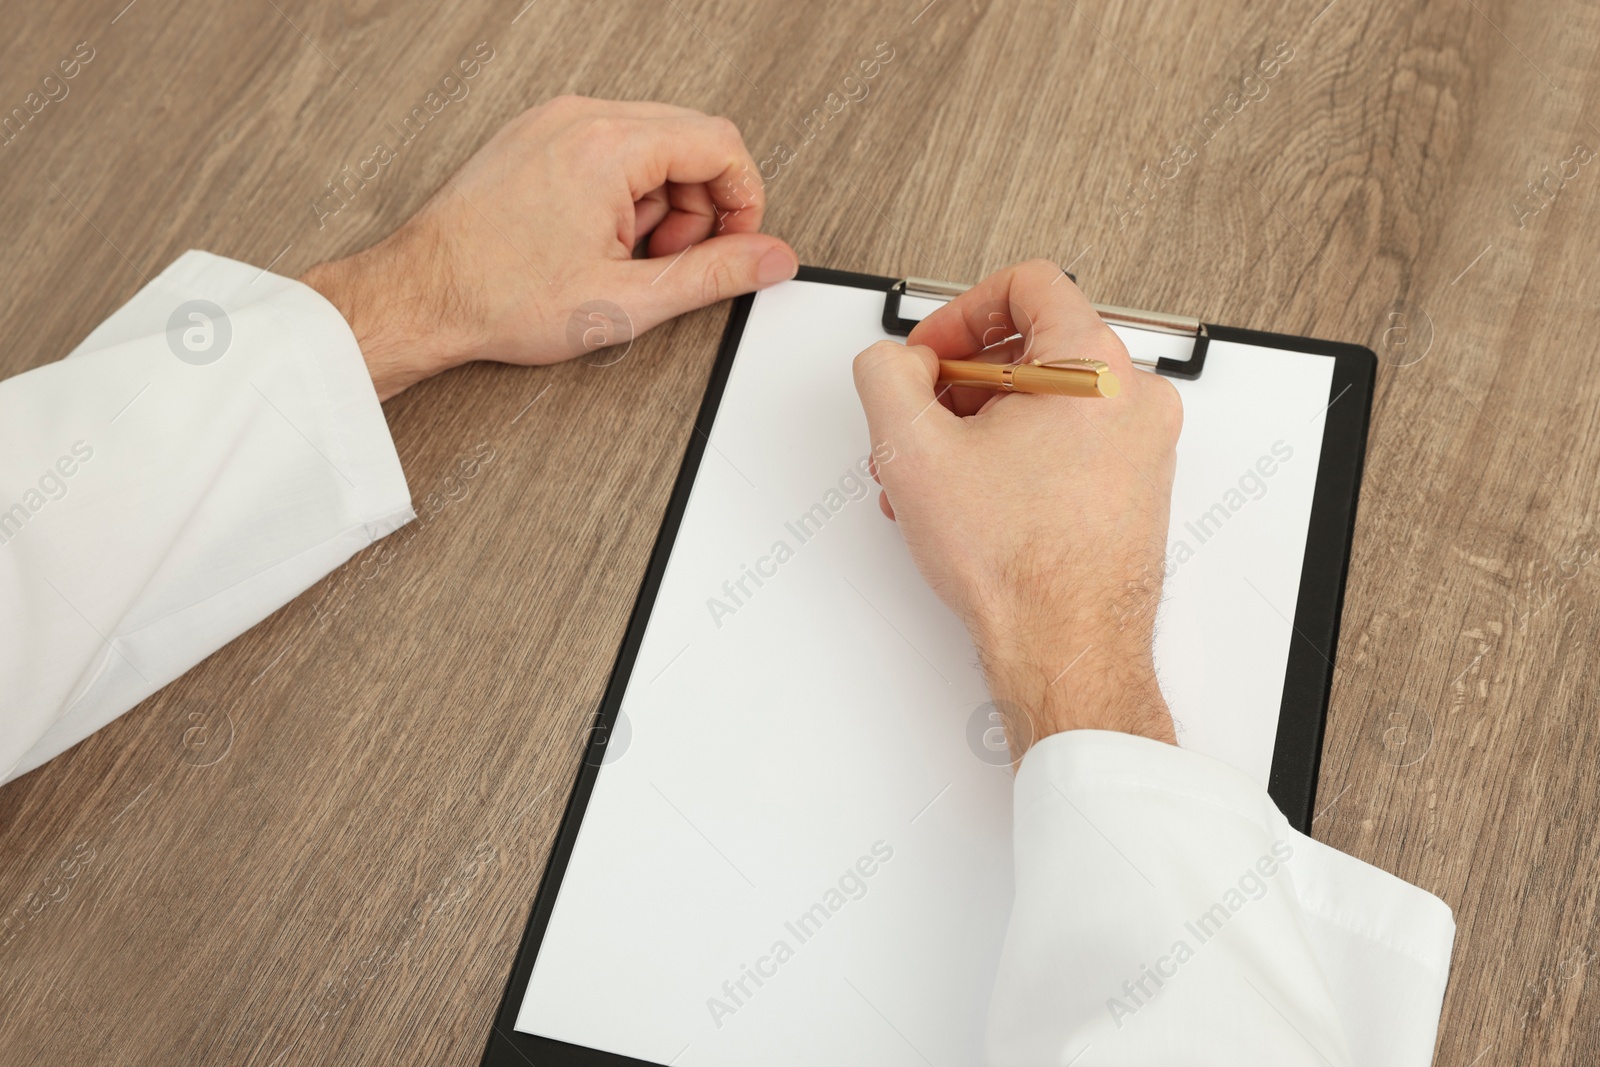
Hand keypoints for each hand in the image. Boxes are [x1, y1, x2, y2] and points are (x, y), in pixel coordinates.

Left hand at [300, 96, 798, 399]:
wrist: (421, 295)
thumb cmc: (499, 296)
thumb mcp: (627, 299)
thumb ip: (714, 274)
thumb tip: (772, 258)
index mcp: (609, 146)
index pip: (720, 145)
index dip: (744, 202)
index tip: (734, 246)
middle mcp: (581, 118)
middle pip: (690, 140)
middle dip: (699, 206)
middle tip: (669, 259)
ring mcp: (554, 123)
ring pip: (652, 145)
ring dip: (660, 203)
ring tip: (625, 256)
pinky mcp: (536, 138)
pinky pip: (610, 149)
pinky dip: (623, 193)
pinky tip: (598, 240)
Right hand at [852, 260, 1181, 758]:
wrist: (1067, 649)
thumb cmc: (1020, 566)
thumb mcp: (913, 450)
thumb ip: (885, 373)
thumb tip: (893, 363)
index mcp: (1094, 365)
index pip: (1028, 284)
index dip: (959, 312)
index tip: (930, 355)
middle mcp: (1133, 398)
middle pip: (1033, 346)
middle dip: (959, 383)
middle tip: (922, 424)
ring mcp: (1141, 446)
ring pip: (1046, 402)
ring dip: (979, 428)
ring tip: (935, 478)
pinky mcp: (1134, 488)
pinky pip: (1067, 445)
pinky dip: (1014, 459)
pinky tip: (970, 503)